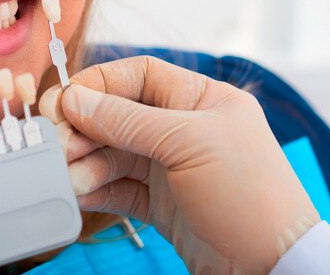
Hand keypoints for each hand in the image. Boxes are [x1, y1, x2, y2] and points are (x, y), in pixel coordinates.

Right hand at [39, 56, 319, 273]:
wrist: (272, 266)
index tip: (64, 99)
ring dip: (86, 163)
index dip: (99, 83)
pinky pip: (119, 188)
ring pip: (114, 154)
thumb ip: (127, 120)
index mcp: (202, 99)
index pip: (140, 75)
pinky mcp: (163, 204)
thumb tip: (75, 99)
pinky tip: (76, 192)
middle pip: (120, 115)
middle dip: (85, 128)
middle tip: (56, 143)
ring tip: (67, 176)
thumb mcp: (186, 144)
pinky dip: (96, 189)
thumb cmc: (249, 195)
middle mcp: (185, 129)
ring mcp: (173, 168)